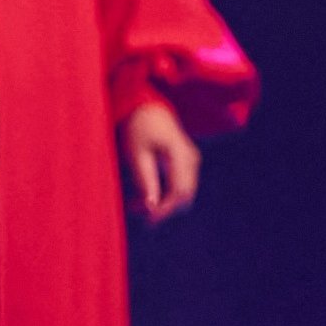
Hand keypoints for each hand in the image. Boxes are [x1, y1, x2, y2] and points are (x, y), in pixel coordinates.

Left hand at [121, 102, 201, 223]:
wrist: (148, 106)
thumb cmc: (138, 126)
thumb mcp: (136, 152)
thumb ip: (145, 179)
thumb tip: (152, 207)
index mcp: (180, 154)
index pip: (179, 191)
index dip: (165, 209)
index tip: (148, 219)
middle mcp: (191, 159)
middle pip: (184, 195)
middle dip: (163, 208)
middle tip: (137, 214)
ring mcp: (192, 161)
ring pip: (182, 192)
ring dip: (162, 202)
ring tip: (134, 207)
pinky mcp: (186, 163)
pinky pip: (179, 184)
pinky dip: (163, 194)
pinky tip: (142, 197)